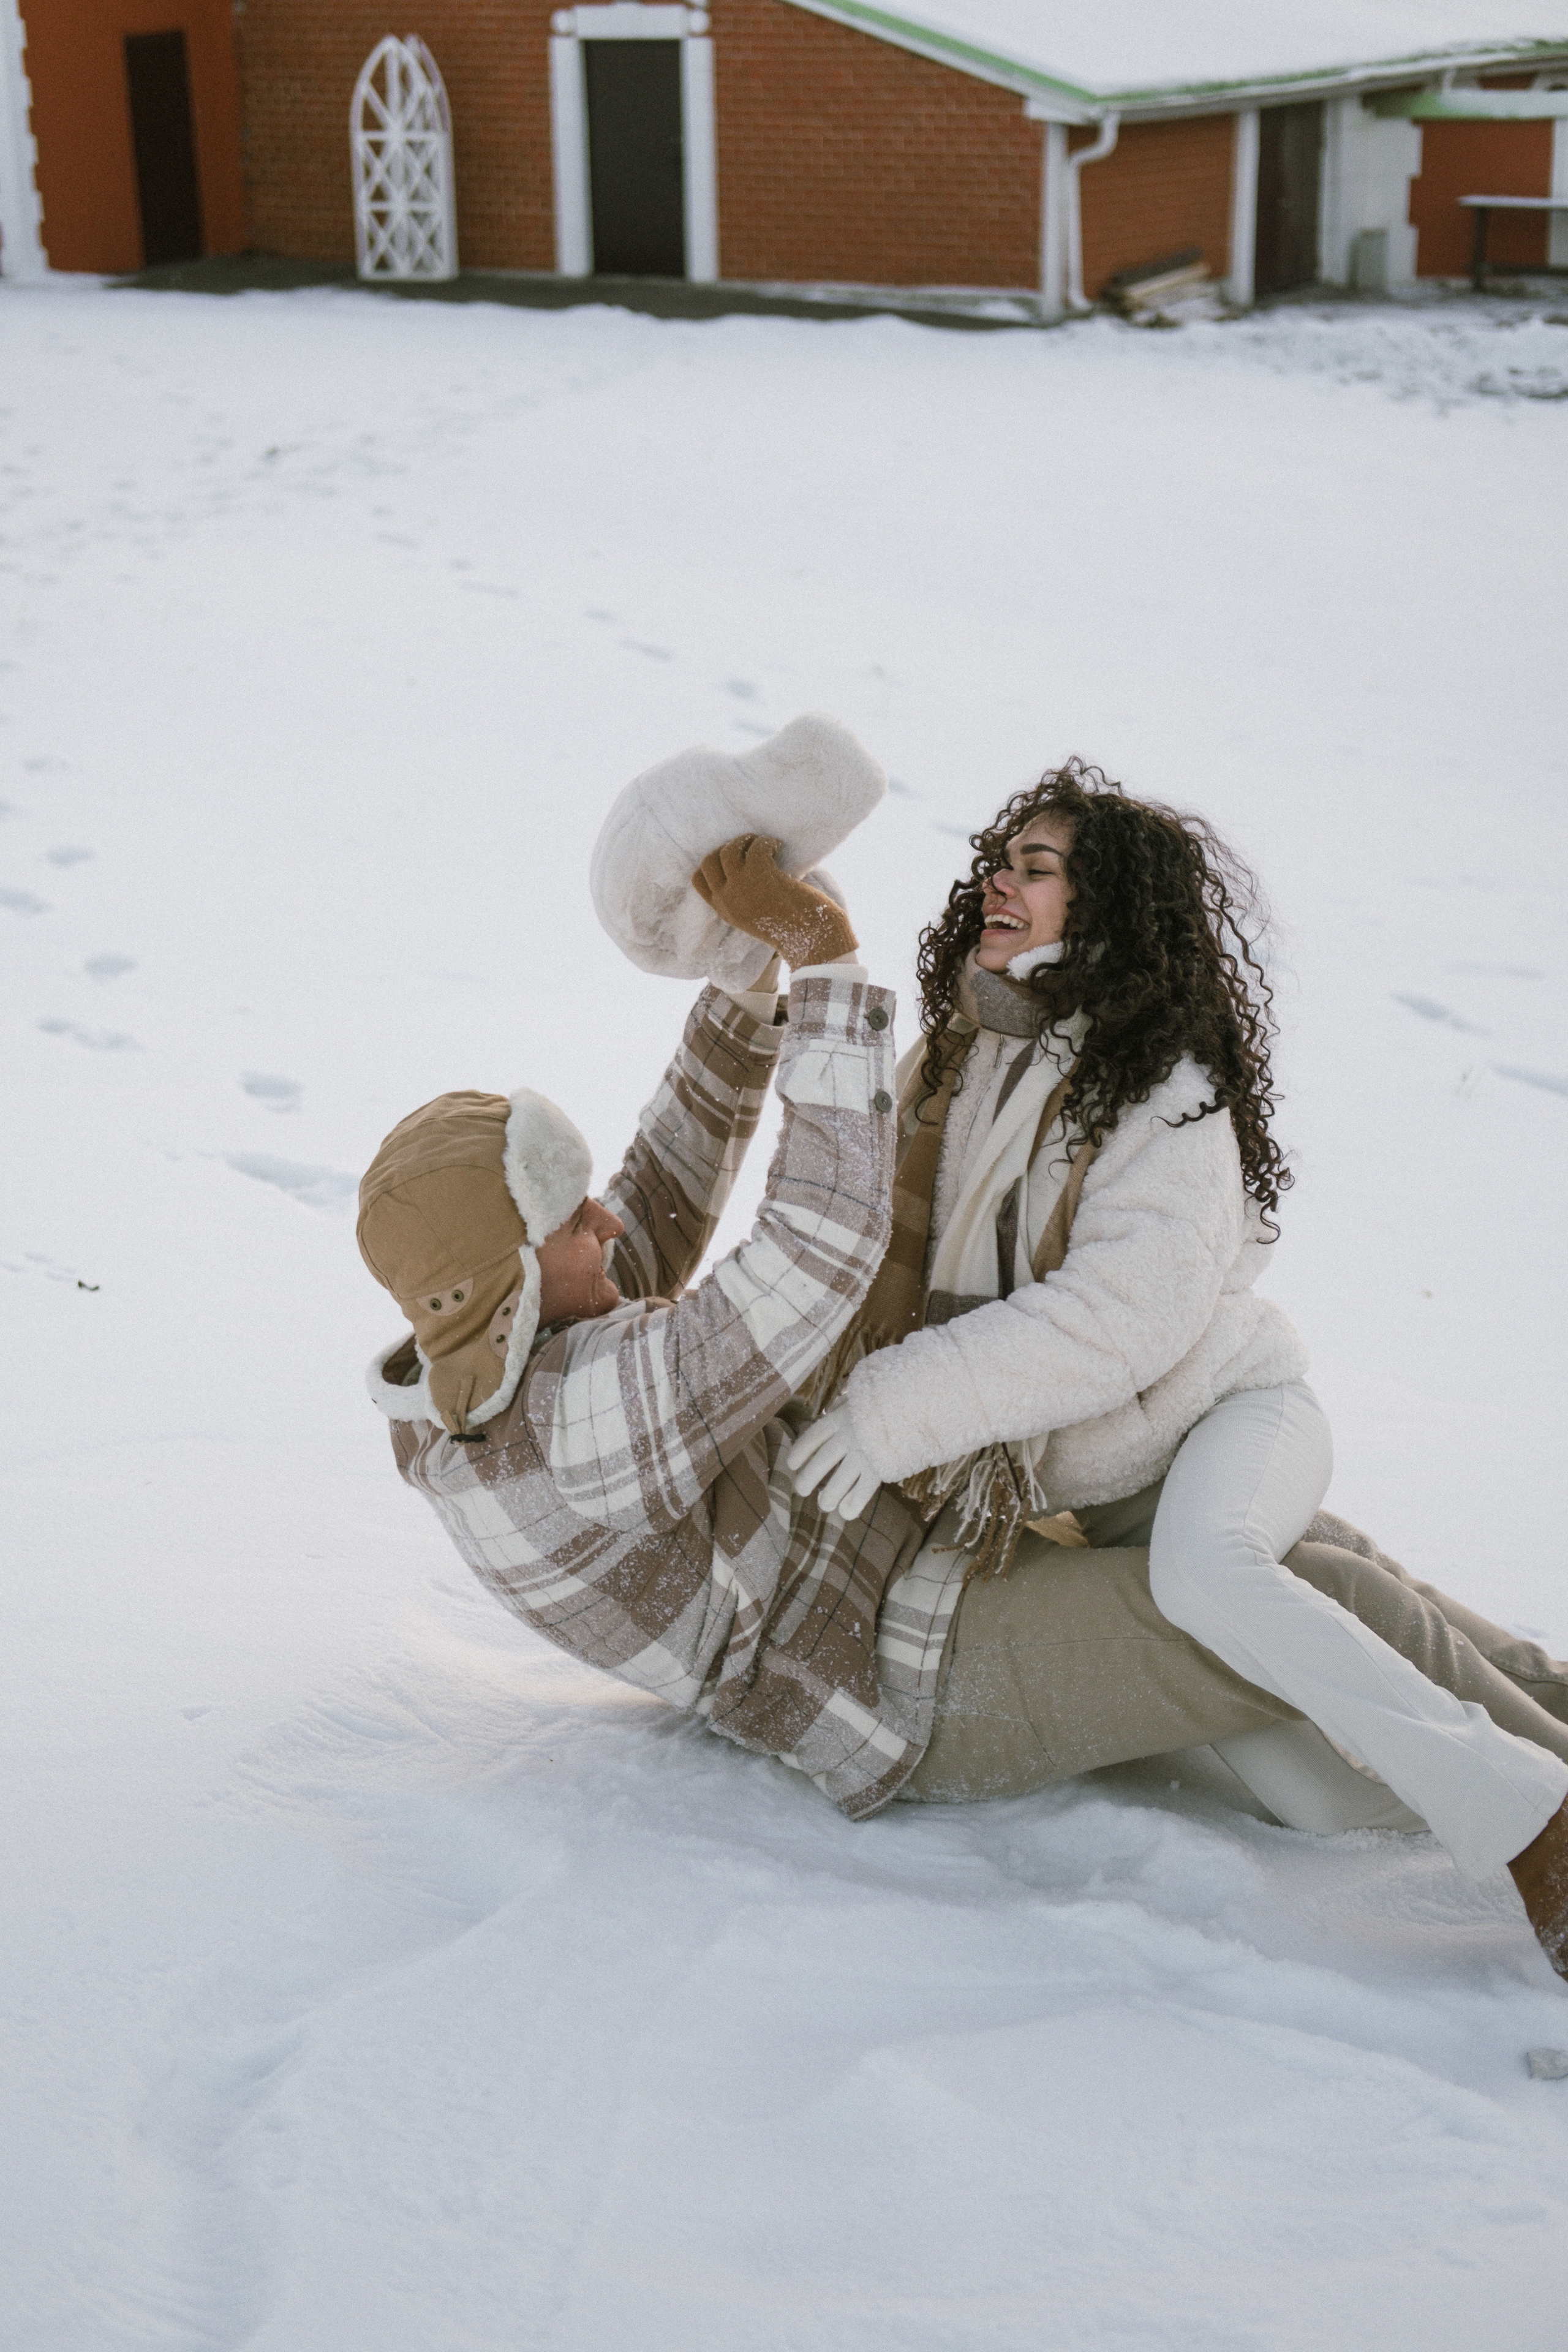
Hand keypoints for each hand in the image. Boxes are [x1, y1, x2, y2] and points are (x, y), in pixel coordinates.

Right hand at [692, 834, 857, 969]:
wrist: (813, 941)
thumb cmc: (792, 927)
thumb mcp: (755, 917)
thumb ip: (743, 897)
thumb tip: (743, 864)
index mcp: (725, 911)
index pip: (699, 879)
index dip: (713, 863)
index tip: (734, 858)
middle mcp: (728, 900)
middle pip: (709, 860)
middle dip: (727, 847)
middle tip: (748, 847)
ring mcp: (743, 888)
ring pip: (730, 849)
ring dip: (747, 840)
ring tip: (763, 844)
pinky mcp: (763, 876)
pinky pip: (756, 847)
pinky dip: (766, 842)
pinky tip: (778, 847)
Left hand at [786, 1404, 880, 1521]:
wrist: (915, 1405)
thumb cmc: (889, 1399)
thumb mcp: (863, 1397)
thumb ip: (847, 1405)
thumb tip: (835, 1408)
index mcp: (841, 1418)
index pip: (814, 1437)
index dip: (801, 1451)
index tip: (792, 1464)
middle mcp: (848, 1437)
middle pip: (822, 1461)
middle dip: (809, 1477)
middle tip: (801, 1490)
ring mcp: (863, 1454)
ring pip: (839, 1481)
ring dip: (829, 1495)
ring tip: (824, 1504)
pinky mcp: (880, 1468)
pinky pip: (863, 1491)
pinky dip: (853, 1503)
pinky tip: (846, 1512)